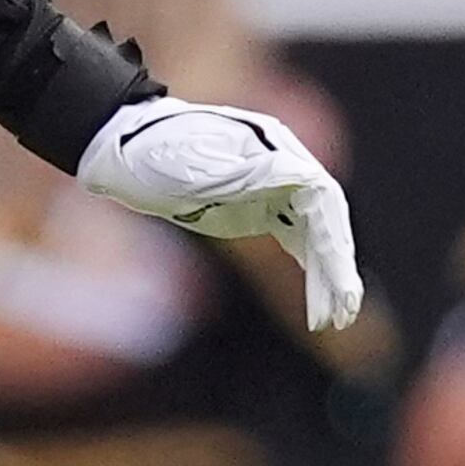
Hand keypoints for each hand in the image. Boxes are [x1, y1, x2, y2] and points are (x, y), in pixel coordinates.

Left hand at [78, 96, 363, 329]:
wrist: (120, 147)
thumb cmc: (151, 154)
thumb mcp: (190, 165)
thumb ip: (245, 174)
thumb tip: (304, 178)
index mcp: (275, 150)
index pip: (320, 199)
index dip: (332, 242)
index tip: (338, 282)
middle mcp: (284, 164)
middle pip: (325, 219)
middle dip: (337, 266)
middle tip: (343, 312)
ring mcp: (273, 185)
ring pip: (314, 232)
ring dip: (327, 273)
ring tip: (336, 318)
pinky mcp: (257, 205)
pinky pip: (295, 237)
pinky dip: (310, 266)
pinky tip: (320, 294)